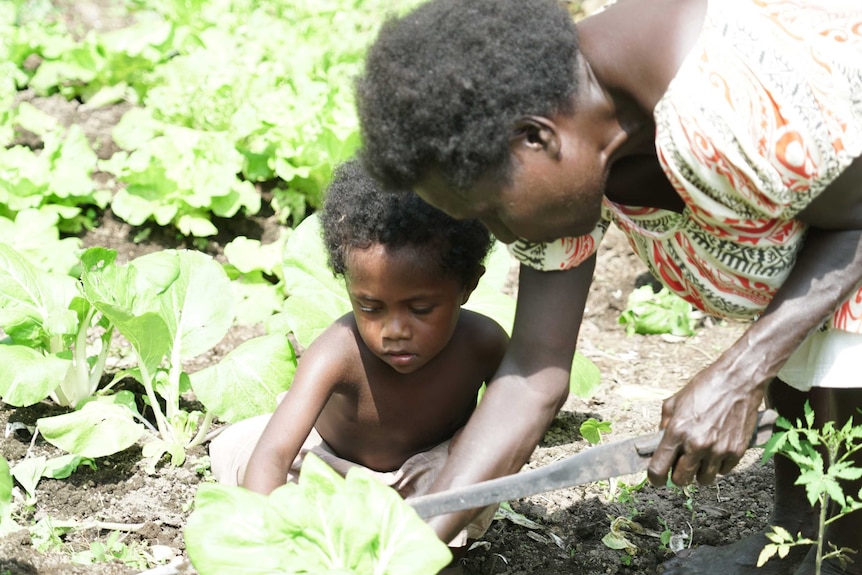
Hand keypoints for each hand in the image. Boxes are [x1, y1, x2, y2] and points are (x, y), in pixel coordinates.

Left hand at [647, 360, 765, 486]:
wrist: (737, 381)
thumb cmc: (704, 387)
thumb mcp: (674, 402)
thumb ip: (664, 425)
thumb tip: (659, 444)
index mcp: (677, 432)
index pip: (658, 469)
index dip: (656, 478)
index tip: (658, 478)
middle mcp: (696, 444)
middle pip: (681, 480)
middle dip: (678, 476)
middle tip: (681, 466)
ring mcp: (718, 450)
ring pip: (704, 479)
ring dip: (700, 472)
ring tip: (701, 457)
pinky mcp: (737, 451)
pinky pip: (724, 471)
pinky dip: (719, 465)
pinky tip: (717, 449)